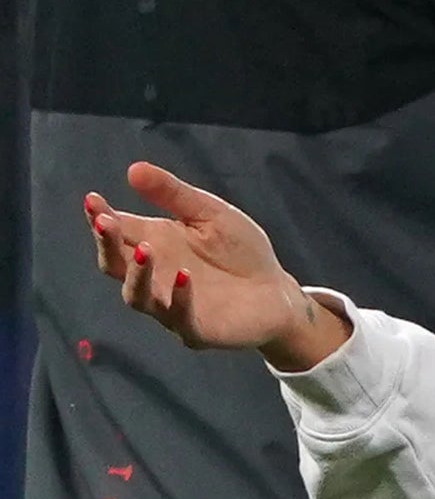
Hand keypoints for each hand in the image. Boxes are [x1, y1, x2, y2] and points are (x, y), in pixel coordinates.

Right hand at [87, 163, 346, 369]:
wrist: (279, 292)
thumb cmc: (240, 251)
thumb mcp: (210, 214)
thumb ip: (174, 195)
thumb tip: (134, 168)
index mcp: (153, 244)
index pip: (116, 232)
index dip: (100, 217)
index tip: (92, 200)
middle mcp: (153, 277)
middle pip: (115, 265)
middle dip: (106, 244)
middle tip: (105, 223)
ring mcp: (171, 306)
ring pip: (137, 296)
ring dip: (137, 273)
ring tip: (145, 250)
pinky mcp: (197, 330)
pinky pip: (179, 318)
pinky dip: (179, 298)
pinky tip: (184, 276)